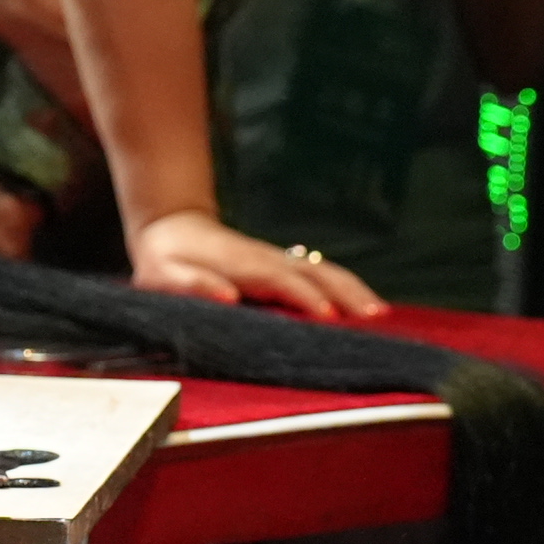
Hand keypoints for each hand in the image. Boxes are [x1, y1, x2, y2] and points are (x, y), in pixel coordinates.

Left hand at [127, 208, 385, 320]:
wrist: (172, 226)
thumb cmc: (167, 260)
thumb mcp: (164, 275)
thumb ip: (193, 285)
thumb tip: (226, 297)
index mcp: (242, 266)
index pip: (279, 280)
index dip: (303, 297)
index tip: (326, 316)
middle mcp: (268, 260)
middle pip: (314, 273)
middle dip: (344, 292)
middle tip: (373, 315)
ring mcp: (280, 260)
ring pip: (324, 272)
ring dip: (353, 289)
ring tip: (379, 312)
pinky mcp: (284, 266)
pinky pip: (322, 275)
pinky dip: (347, 287)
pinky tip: (365, 304)